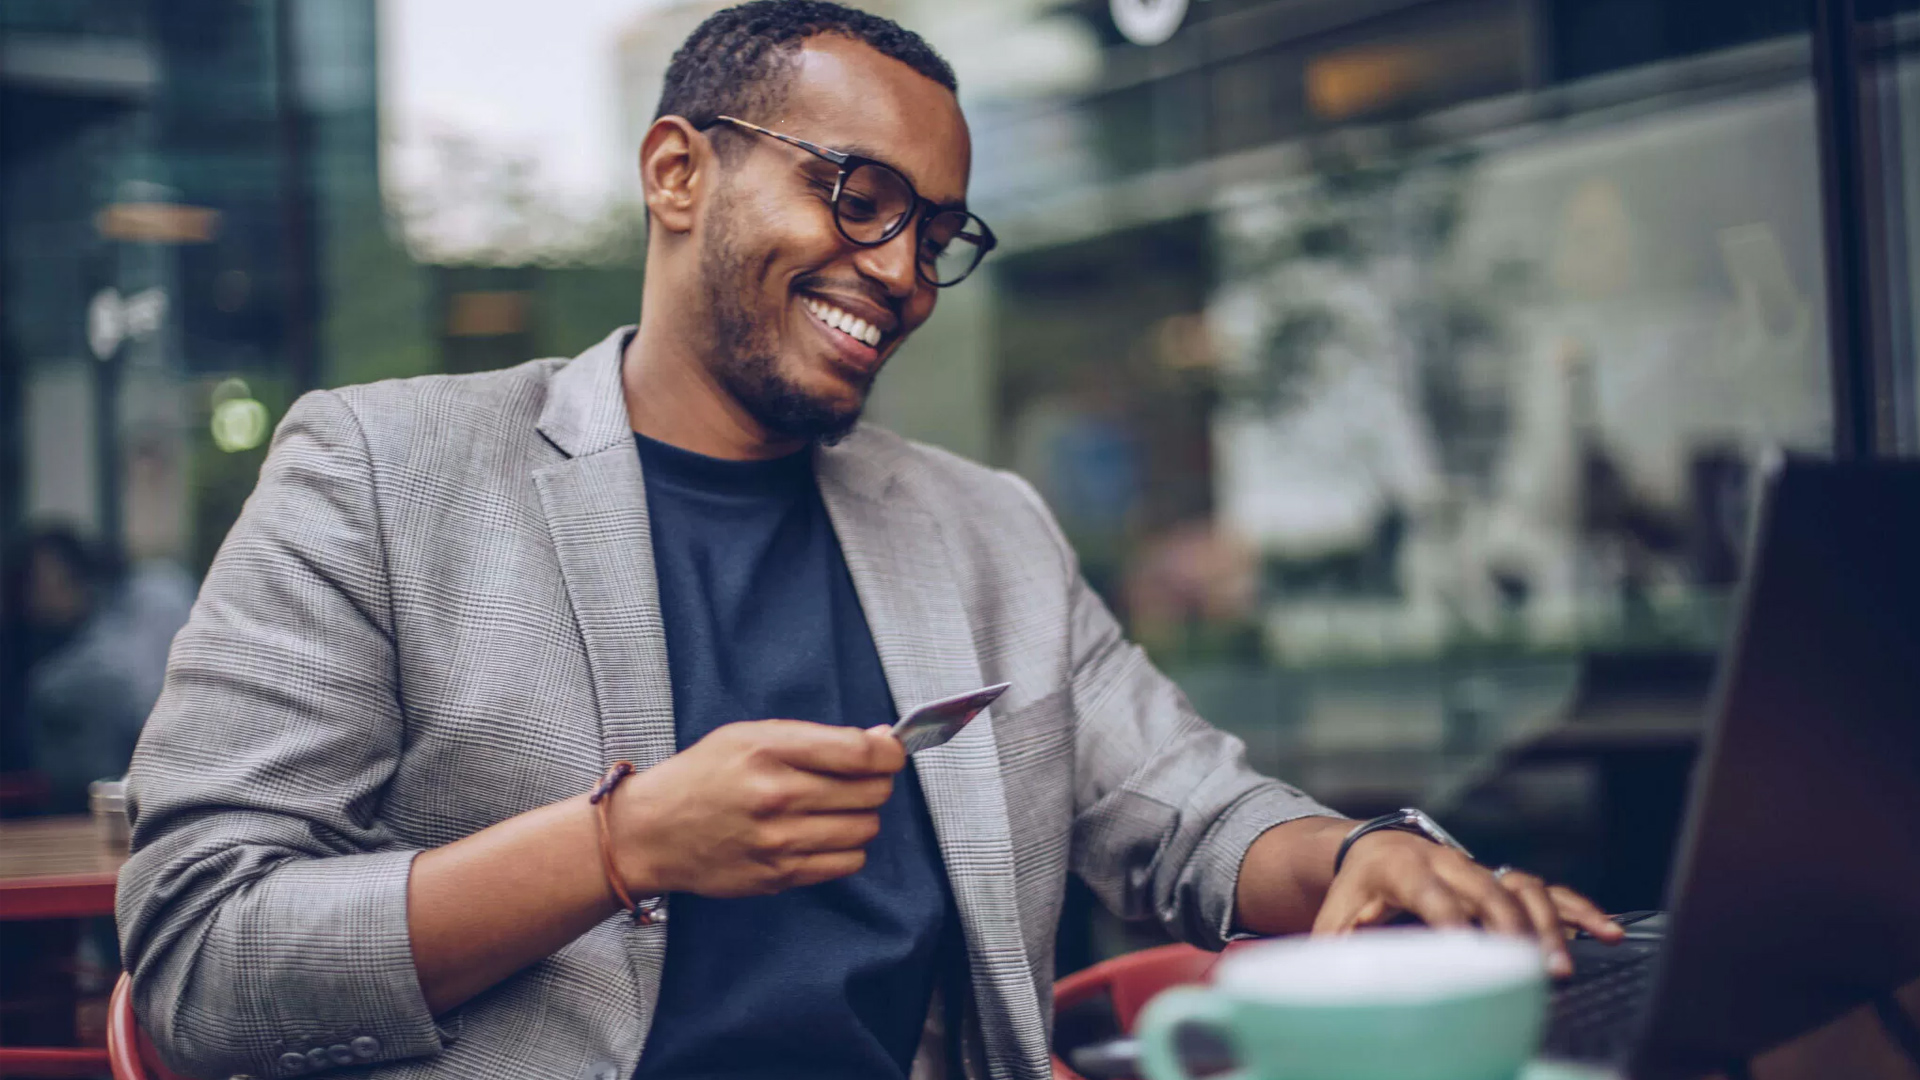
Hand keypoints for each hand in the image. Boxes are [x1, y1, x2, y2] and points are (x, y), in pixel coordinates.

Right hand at [608, 719, 903, 898]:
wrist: (651, 832)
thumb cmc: (702, 777)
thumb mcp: (749, 735)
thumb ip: (816, 738)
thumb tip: (879, 739)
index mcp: (769, 750)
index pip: (860, 752)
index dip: (890, 751)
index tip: (890, 752)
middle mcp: (776, 796)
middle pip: (872, 791)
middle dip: (876, 782)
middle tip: (859, 779)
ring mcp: (779, 841)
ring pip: (865, 829)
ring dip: (862, 817)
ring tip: (835, 809)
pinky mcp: (779, 875)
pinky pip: (847, 864)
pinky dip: (847, 848)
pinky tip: (823, 835)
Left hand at [1313, 831, 1624, 975]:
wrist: (1372, 848)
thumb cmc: (1352, 894)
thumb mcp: (1333, 920)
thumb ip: (1331, 953)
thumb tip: (1318, 990)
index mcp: (1400, 867)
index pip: (1431, 893)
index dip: (1452, 919)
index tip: (1470, 950)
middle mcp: (1446, 861)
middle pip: (1487, 889)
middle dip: (1511, 929)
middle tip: (1531, 971)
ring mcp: (1479, 867)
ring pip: (1523, 886)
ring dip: (1549, 924)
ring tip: (1563, 966)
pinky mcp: (1501, 878)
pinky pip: (1547, 890)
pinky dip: (1578, 909)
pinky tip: (1607, 934)